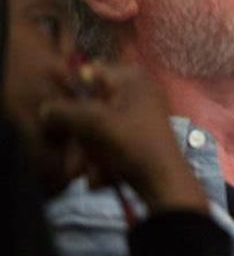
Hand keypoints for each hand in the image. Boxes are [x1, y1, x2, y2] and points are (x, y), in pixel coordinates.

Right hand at [38, 62, 208, 213]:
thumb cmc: (134, 144)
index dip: (71, 91)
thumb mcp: (94, 123)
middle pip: (90, 105)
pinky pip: (109, 143)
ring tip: (81, 172)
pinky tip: (98, 177)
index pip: (88, 72)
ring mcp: (139, 116)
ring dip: (86, 152)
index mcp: (132, 78)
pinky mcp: (137, 138)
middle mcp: (137, 92)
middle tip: (70, 154)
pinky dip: (101, 159)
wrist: (165, 183)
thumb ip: (63, 111)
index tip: (58, 112)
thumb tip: (45, 110)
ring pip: (97, 128)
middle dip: (78, 134)